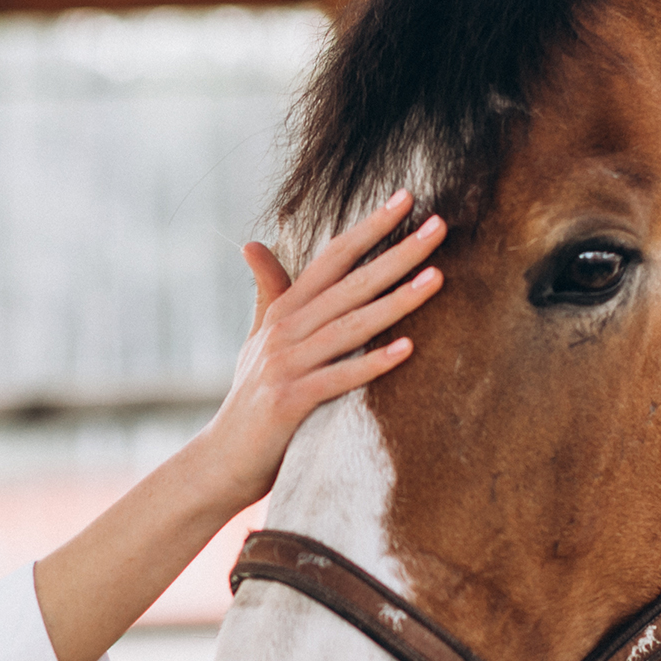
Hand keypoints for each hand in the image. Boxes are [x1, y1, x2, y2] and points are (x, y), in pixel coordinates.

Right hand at [194, 189, 448, 508]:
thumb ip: (268, 294)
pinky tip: (407, 350)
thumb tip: (254, 244)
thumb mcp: (256, 341)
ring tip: (436, 278)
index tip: (407, 199)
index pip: (333, 259)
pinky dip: (371, 364)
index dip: (370, 228)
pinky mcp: (289, 402)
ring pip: (350, 326)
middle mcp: (283, 331)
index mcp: (282, 312)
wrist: (220, 462)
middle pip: (350, 284)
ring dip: (395, 302)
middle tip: (440, 225)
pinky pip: (338, 379)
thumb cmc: (250, 402)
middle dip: (397, 253)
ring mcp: (285, 366)